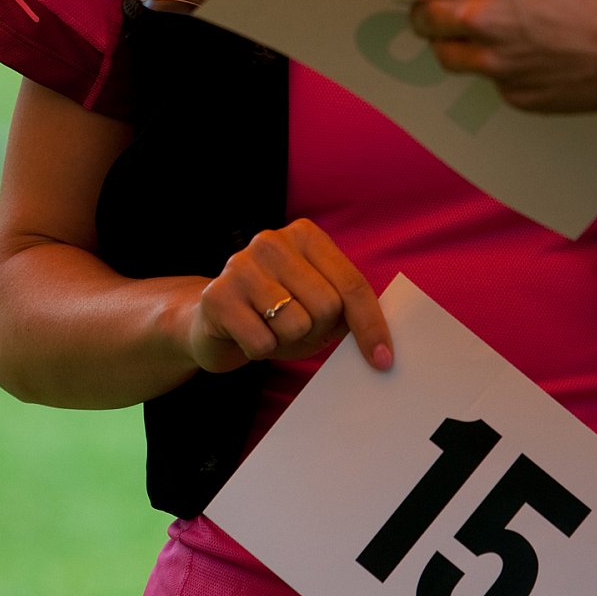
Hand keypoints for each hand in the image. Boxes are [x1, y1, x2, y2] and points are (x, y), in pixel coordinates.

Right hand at [187, 218, 392, 376]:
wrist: (213, 320)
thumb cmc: (276, 312)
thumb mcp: (317, 303)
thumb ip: (346, 310)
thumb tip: (381, 346)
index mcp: (305, 235)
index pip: (352, 284)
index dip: (371, 325)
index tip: (383, 359)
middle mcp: (272, 241)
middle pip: (327, 306)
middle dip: (317, 330)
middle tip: (297, 327)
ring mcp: (241, 264)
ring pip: (296, 324)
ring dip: (287, 340)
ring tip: (271, 328)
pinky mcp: (218, 295)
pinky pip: (262, 342)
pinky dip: (261, 350)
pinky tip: (247, 333)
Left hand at [412, 0, 596, 111]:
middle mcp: (480, 15)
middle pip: (427, 18)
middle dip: (437, 13)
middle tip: (452, 12)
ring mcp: (494, 59)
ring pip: (447, 55)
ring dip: (458, 45)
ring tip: (481, 39)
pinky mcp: (513, 93)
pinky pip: (489, 80)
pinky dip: (500, 70)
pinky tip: (529, 59)